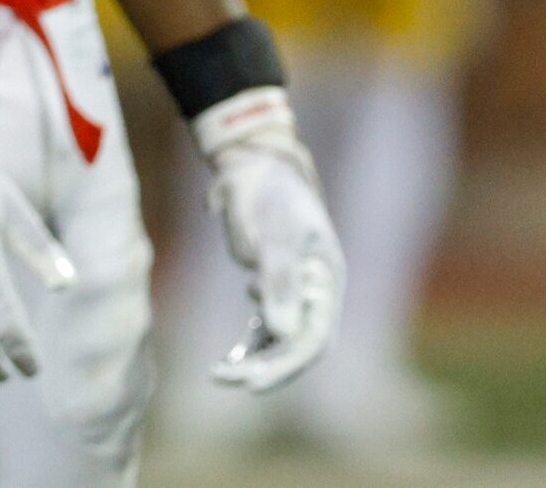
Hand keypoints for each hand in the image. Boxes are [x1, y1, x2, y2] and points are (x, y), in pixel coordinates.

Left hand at [195, 87, 342, 391]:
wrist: (255, 164)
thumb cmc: (271, 192)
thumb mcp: (277, 233)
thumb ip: (280, 280)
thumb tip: (284, 333)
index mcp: (326, 280)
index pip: (314, 336)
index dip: (286, 363)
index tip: (253, 381)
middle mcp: (314, 292)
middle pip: (296, 345)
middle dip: (265, 366)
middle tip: (227, 379)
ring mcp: (293, 291)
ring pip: (279, 340)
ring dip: (253, 360)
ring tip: (218, 373)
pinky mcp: (270, 286)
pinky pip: (263, 327)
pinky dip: (247, 345)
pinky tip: (225, 360)